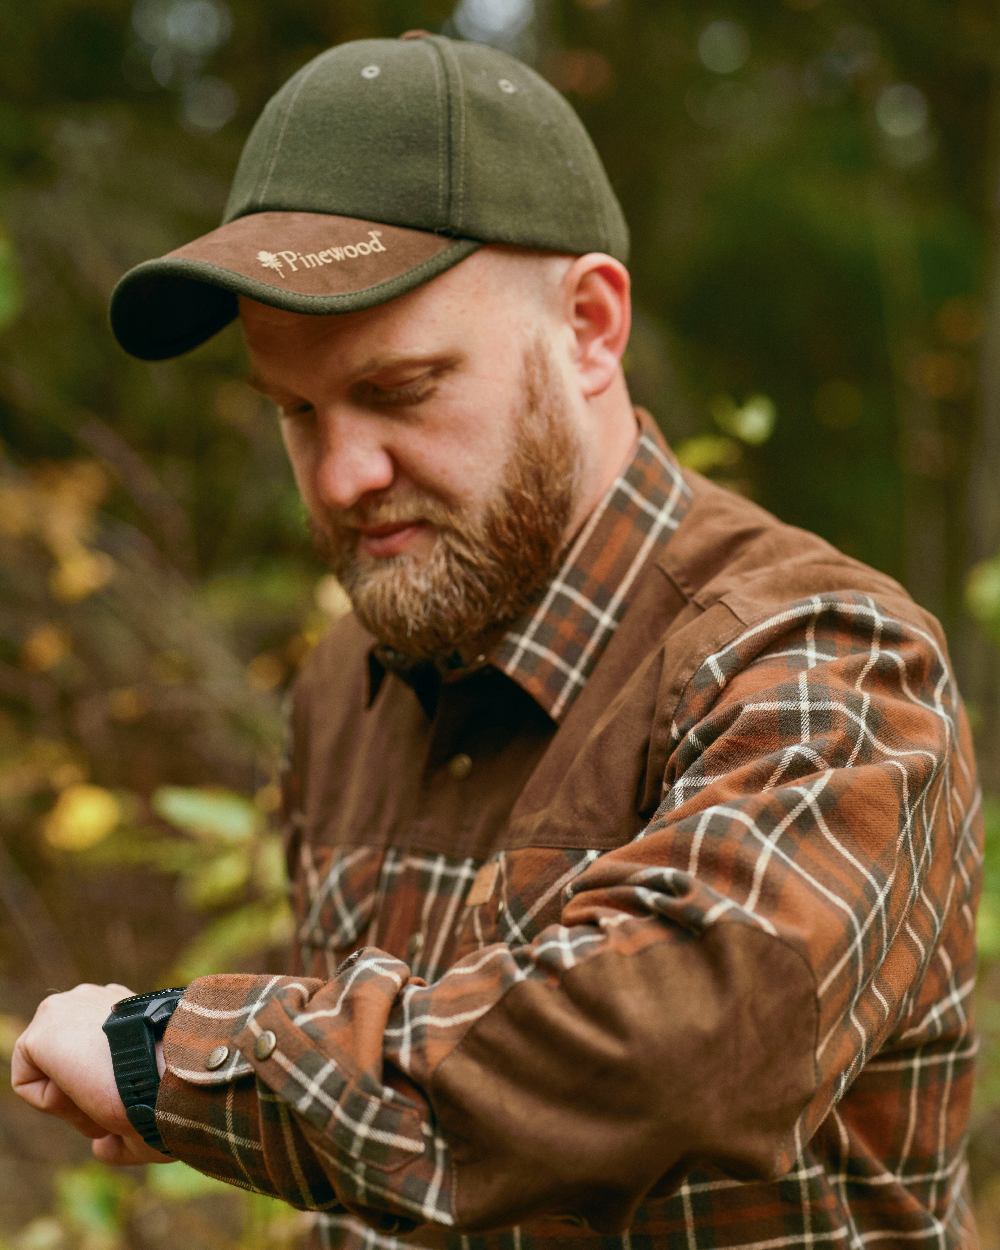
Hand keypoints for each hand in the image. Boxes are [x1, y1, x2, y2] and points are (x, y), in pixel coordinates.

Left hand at [11, 983, 173, 1165]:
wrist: (174, 1073)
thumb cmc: (174, 1092)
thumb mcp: (157, 1101)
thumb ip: (127, 1123)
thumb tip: (102, 1147)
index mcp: (129, 1009)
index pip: (94, 1052)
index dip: (103, 1091)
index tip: (126, 1101)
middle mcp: (98, 998)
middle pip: (70, 1060)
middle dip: (86, 1093)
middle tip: (113, 1106)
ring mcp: (70, 1006)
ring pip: (50, 1071)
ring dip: (72, 1099)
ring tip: (100, 1100)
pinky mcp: (45, 1027)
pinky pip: (28, 1080)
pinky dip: (51, 1102)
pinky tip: (82, 1091)